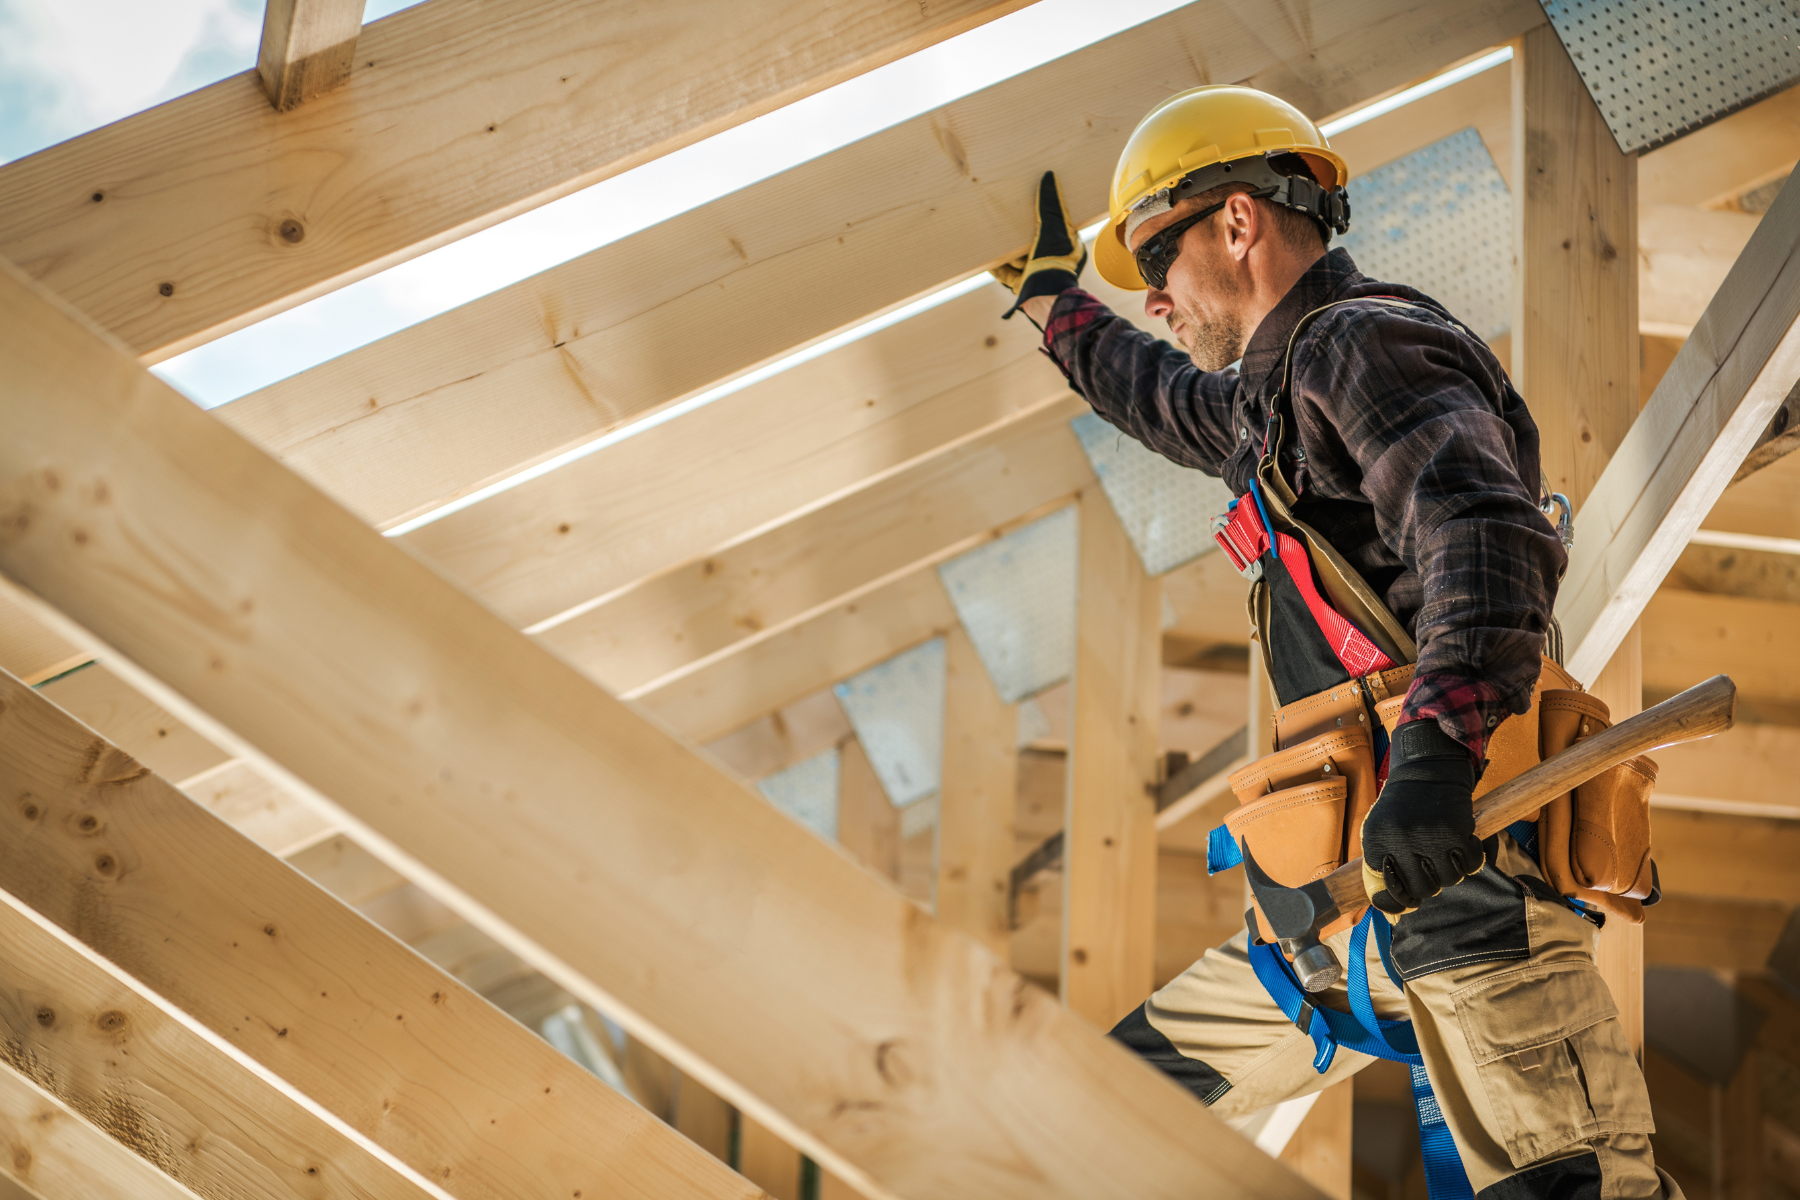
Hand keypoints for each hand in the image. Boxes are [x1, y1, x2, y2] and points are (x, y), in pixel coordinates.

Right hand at [992, 171, 1085, 318]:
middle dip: (1019, 232)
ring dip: (1006, 249)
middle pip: (1033, 241)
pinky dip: (996, 265)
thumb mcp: (1054, 227)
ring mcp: (1037, 275)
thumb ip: (1050, 204)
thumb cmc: (1055, 262)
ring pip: (1018, 257)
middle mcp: (1054, 261)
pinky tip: (985, 257)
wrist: (1046, 299)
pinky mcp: (1022, 287)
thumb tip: (1049, 176)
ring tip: (992, 234)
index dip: (1042, 214)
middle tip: (1007, 217)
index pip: (1055, 225)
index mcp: (1068, 247)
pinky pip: (1006, 274)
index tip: (1029, 203)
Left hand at [1360, 720, 1485, 915]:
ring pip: (1449, 881)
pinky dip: (1472, 859)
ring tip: (1447, 852)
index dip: (1401, 898)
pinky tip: (1464, 844)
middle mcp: (1399, 841)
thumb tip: (1393, 913)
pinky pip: (1471, 865)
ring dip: (1452, 872)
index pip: (1388, 891)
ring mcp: (1428, 836)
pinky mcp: (1456, 830)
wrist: (1427, 769)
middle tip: (1433, 868)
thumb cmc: (1403, 806)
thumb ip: (1384, 867)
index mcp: (1375, 842)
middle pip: (1423, 890)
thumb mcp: (1380, 830)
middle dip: (1431, 885)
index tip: (1410, 898)